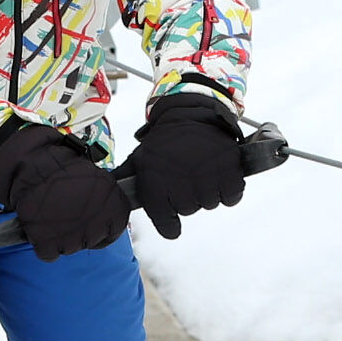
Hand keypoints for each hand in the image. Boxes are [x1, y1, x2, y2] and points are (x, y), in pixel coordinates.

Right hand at [0, 120, 130, 261]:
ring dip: (59, 236)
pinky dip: (43, 243)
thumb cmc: (68, 171)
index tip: (84, 214)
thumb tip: (105, 217)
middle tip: (65, 210)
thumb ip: (108, 203)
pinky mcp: (49, 244)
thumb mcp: (101, 181)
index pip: (111, 233)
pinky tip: (41, 224)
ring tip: (52, 212)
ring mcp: (74, 238)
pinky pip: (48, 254)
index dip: (96, 225)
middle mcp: (100, 227)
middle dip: (76, 230)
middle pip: (88, 242)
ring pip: (68, 248)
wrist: (39, 167)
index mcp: (119, 209)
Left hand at [129, 92, 245, 238]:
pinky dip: (228, 188)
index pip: (167, 226)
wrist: (193, 115)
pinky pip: (231, 197)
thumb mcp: (140, 158)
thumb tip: (110, 193)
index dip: (170, 225)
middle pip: (189, 211)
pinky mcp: (230, 174)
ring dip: (207, 191)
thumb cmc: (164, 141)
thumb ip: (125, 179)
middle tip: (185, 175)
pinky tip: (218, 172)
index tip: (172, 222)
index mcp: (157, 186)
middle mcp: (182, 187)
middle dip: (188, 197)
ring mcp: (207, 180)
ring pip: (210, 203)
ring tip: (200, 169)